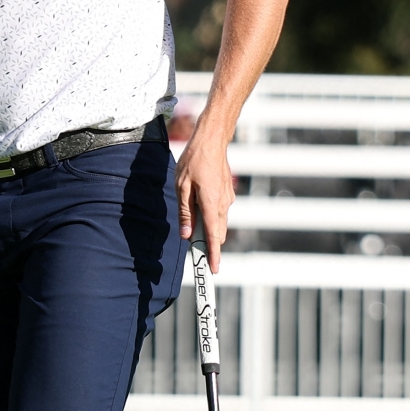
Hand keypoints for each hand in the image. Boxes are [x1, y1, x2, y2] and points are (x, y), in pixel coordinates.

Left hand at [174, 121, 234, 272]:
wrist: (212, 141)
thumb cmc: (194, 162)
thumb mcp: (182, 187)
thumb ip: (185, 212)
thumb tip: (187, 234)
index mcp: (211, 203)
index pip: (213, 235)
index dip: (213, 254)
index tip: (214, 269)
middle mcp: (223, 203)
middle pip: (217, 233)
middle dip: (209, 245)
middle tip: (197, 255)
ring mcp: (227, 199)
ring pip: (219, 223)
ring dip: (209, 230)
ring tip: (194, 230)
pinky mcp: (227, 194)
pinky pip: (219, 212)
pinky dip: (211, 218)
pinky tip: (199, 210)